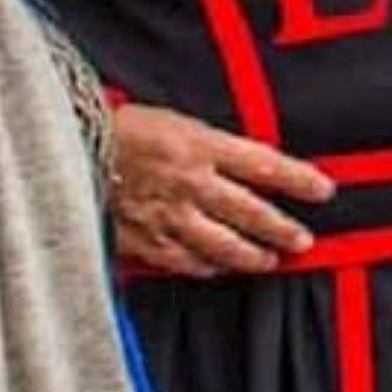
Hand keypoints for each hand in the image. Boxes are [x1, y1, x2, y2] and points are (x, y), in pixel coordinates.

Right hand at [107, 103, 334, 276]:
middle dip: (281, 228)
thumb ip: (215, 148)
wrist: (68, 147)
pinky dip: (203, 266)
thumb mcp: (178, 123)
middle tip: (302, 240)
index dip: (298, 179)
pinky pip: (181, 259)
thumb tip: (254, 166)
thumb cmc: (125, 128)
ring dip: (249, 255)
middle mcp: (189, 182)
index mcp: (200, 145)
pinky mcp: (141, 237)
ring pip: (220, 243)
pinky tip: (217, 269)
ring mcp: (165, 214)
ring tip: (268, 261)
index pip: (264, 164)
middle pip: (249, 211)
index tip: (324, 190)